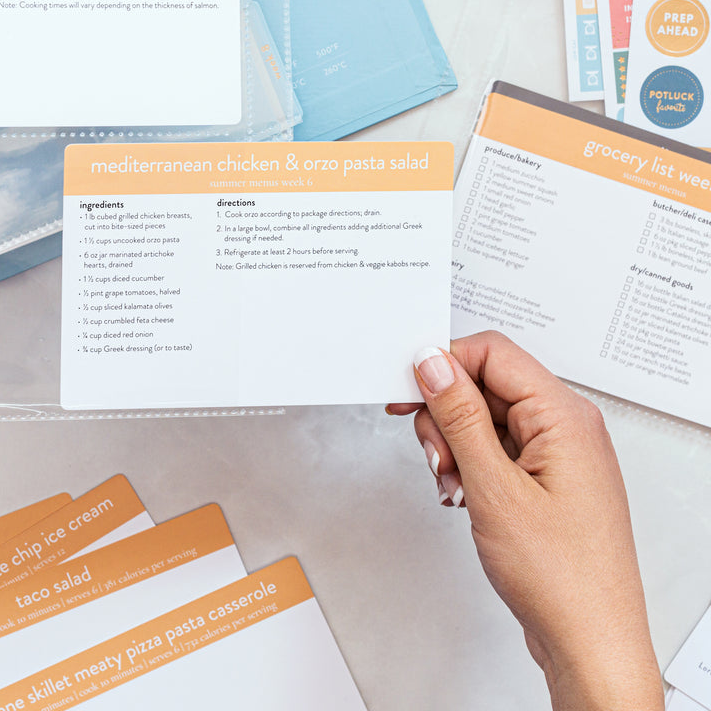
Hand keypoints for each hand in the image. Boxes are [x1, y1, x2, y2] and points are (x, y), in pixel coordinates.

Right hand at [389, 331, 662, 710]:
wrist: (590, 644)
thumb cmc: (562, 578)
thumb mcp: (494, 488)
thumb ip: (459, 418)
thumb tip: (434, 364)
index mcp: (564, 416)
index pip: (492, 353)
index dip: (444, 366)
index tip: (408, 391)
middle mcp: (566, 427)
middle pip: (484, 385)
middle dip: (446, 417)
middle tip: (436, 455)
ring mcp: (558, 454)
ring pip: (485, 419)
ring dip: (455, 447)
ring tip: (454, 485)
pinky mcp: (547, 479)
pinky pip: (496, 449)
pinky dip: (470, 467)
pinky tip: (464, 496)